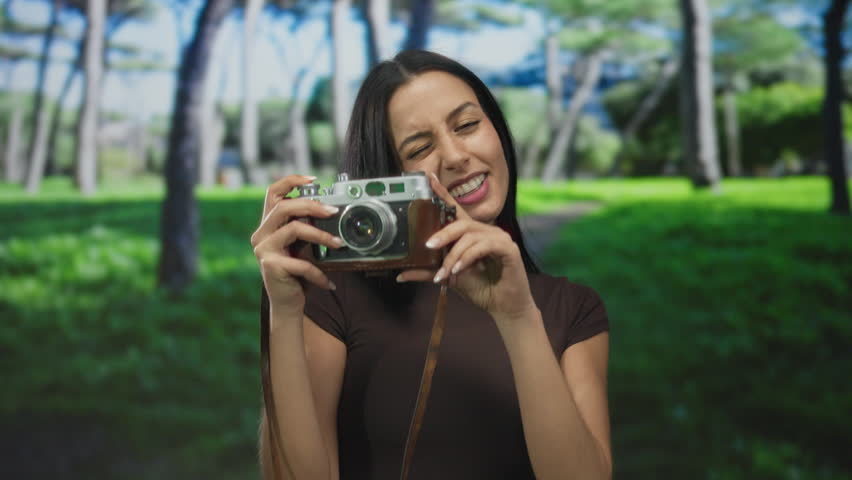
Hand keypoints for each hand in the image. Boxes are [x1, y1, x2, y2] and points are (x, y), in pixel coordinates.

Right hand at [250, 175, 342, 318]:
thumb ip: (308, 228)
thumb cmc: (297, 273)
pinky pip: (302, 262)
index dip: (291, 181)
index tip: (314, 180)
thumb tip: (331, 210)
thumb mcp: (303, 246)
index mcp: (268, 225)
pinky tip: (328, 283)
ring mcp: (263, 250)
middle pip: (284, 207)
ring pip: (294, 229)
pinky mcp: (271, 266)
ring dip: (321, 235)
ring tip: (338, 244)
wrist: (287, 304)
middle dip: (312, 205)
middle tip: (333, 211)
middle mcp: (261, 234)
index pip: (273, 193)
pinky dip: (318, 273)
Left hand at [397, 174, 536, 321]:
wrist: (503, 306)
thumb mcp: (449, 277)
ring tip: (445, 272)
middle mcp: (486, 231)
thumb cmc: (480, 288)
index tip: (428, 178)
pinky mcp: (508, 248)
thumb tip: (401, 274)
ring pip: (470, 236)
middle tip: (428, 246)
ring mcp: (499, 237)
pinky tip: (459, 270)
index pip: (455, 210)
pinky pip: (484, 246)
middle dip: (443, 234)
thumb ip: (428, 272)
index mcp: (472, 234)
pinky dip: (468, 258)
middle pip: (461, 223)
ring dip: (454, 255)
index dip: (442, 193)